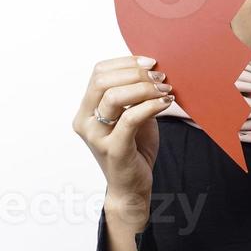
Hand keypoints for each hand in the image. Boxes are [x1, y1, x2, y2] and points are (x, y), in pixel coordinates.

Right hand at [72, 55, 174, 203]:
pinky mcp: (113, 149)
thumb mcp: (131, 116)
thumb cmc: (133, 149)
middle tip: (160, 77)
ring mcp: (96, 137)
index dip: (125, 62)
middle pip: (102, 81)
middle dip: (135, 73)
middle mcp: (85, 122)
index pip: (98, 73)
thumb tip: (150, 68)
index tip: (150, 62)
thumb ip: (133, 95)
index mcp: (86, 110)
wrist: (131, 188)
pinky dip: (150, 106)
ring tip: (165, 90)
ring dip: (144, 88)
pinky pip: (130, 118)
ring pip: (113, 97)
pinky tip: (165, 103)